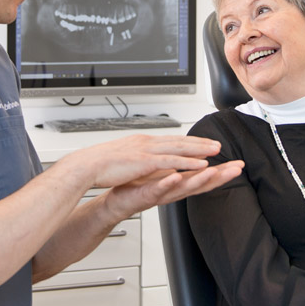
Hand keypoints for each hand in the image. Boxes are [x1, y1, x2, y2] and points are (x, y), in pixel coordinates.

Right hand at [54, 134, 222, 188]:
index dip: (187, 142)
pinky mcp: (146, 161)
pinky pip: (173, 161)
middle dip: (199, 142)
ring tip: (215, 150)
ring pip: (180, 148)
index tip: (200, 143)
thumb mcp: (123, 157)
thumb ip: (136, 156)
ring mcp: (148, 151)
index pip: (169, 140)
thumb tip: (142, 159)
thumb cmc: (101, 164)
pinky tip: (201, 164)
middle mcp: (147, 142)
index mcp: (142, 142)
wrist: (87, 165)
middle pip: (179, 140)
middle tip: (216, 144)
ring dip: (200, 149)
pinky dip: (188, 162)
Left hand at [101, 160, 243, 215]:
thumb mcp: (166, 176)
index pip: (205, 177)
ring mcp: (162, 194)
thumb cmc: (140, 188)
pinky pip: (159, 189)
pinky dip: (167, 184)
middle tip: (236, 170)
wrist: (118, 201)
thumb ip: (181, 169)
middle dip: (220, 176)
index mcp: (180, 184)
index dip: (223, 172)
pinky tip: (175, 177)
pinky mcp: (147, 195)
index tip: (238, 166)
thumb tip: (195, 158)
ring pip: (184, 187)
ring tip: (213, 171)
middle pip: (201, 184)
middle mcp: (174, 190)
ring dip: (199, 179)